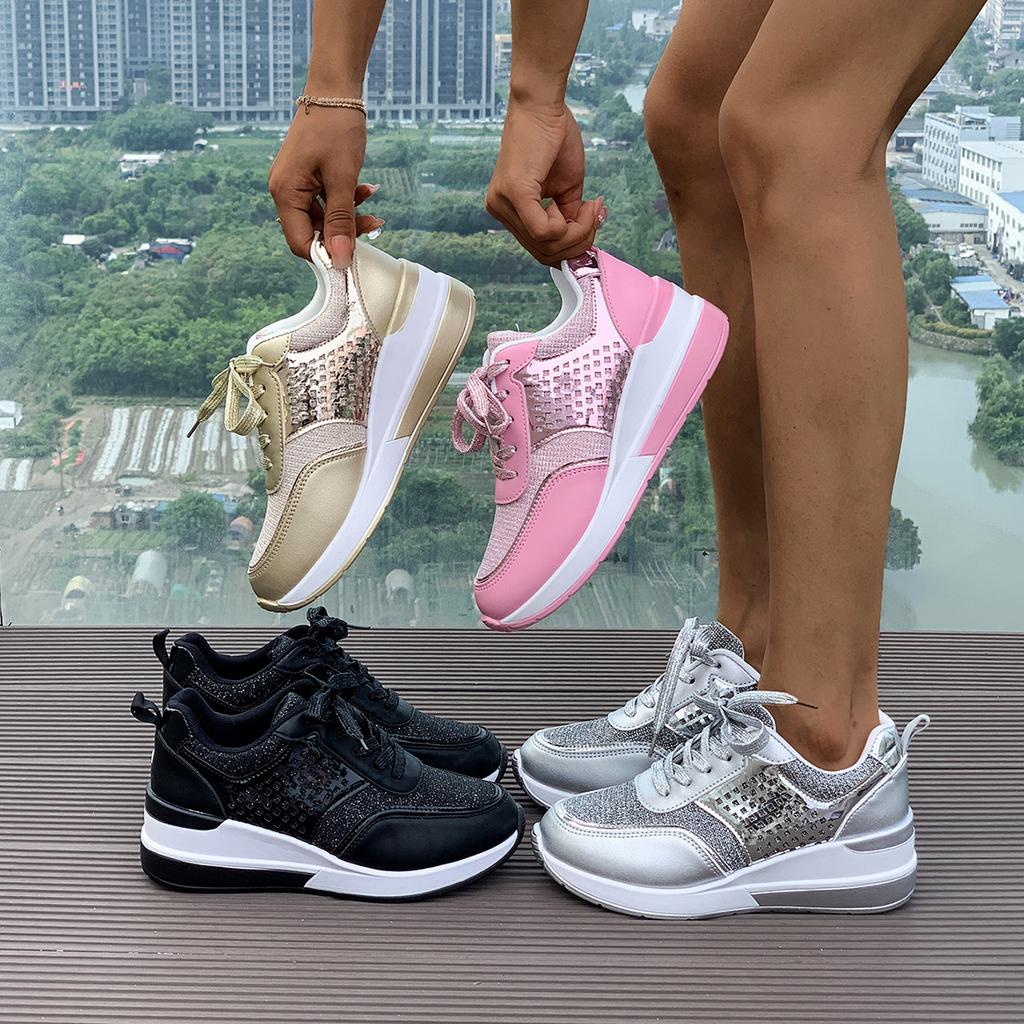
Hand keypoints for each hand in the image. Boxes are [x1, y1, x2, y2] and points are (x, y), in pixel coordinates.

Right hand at [268, 106, 383, 266]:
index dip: (326, 254)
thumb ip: (341, 221)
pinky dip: (347, 201)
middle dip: (344, 233)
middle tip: (373, 227)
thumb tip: (340, 259)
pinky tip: (366, 191)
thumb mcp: (343, 179)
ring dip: (349, 217)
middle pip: (313, 231)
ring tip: (374, 209)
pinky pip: (327, 200)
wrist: (336, 91)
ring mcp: (297, 184)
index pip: (301, 242)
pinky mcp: (309, 177)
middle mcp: (285, 191)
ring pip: (324, 217)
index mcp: (285, 193)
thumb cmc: (336, 128)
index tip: (353, 259)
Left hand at [486, 102, 605, 264]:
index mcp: (509, 210)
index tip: (591, 218)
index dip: (572, 243)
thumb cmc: (553, 137)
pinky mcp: (513, 194)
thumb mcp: (566, 187)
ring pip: (546, 245)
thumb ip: (568, 215)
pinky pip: (543, 231)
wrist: (542, 103)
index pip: (540, 249)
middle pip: (544, 253)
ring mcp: (502, 204)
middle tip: (594, 216)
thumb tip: (579, 237)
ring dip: (577, 231)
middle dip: (578, 241)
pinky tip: (575, 203)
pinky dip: (567, 224)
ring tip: (589, 206)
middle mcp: (499, 210)